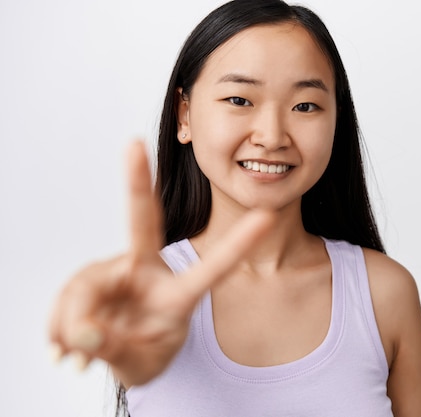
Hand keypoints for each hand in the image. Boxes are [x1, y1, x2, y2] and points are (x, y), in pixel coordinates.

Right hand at [48, 141, 274, 386]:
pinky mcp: (86, 279)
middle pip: (142, 223)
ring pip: (83, 290)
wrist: (122, 355)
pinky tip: (64, 350)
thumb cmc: (146, 353)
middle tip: (132, 145)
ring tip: (74, 359)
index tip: (268, 215)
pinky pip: (63, 304)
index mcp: (179, 296)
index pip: (212, 268)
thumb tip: (82, 333)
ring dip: (72, 329)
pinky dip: (58, 332)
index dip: (239, 244)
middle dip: (137, 183)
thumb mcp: (142, 364)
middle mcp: (147, 273)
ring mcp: (115, 273)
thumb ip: (116, 350)